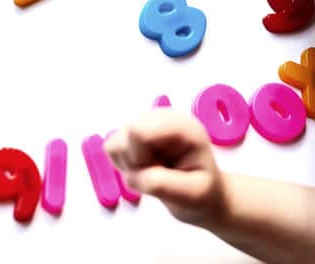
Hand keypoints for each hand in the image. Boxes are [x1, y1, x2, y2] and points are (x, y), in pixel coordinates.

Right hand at [103, 109, 225, 226]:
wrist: (203, 196)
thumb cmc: (201, 193)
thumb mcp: (191, 194)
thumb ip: (161, 184)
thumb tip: (133, 175)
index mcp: (183, 126)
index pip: (140, 132)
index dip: (141, 159)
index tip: (161, 172)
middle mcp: (163, 118)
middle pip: (125, 137)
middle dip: (136, 164)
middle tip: (160, 174)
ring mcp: (146, 124)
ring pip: (114, 144)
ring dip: (130, 166)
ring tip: (156, 172)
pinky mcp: (134, 134)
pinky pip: (111, 149)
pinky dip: (124, 165)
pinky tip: (146, 169)